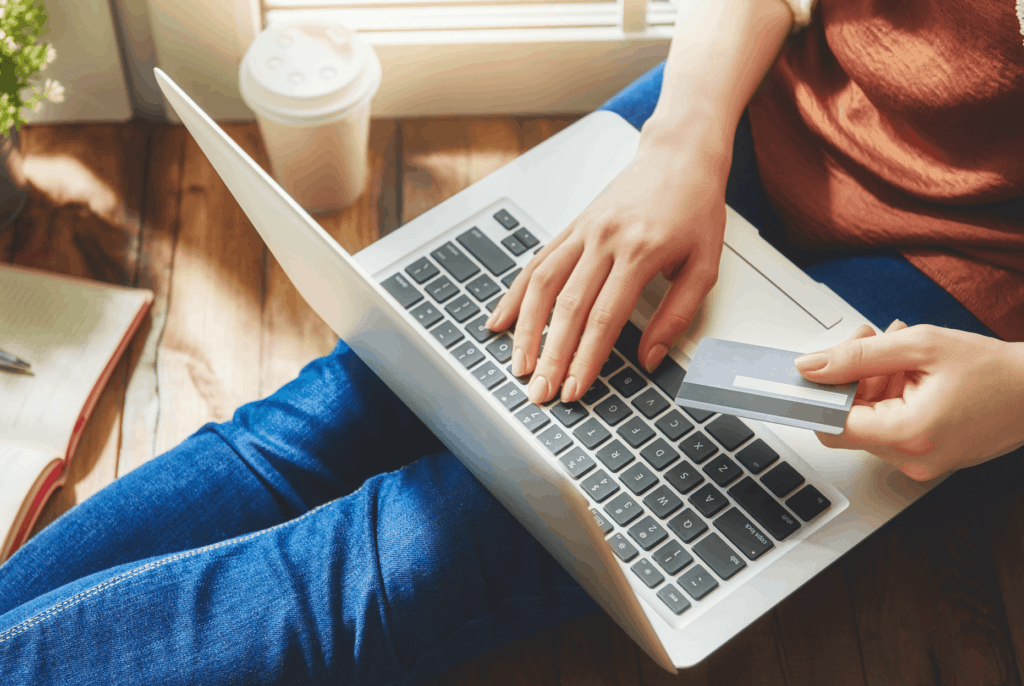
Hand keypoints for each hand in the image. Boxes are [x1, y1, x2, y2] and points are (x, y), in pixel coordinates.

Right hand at [485, 136, 728, 404]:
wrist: (679, 154)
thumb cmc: (695, 207)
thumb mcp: (706, 265)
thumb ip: (678, 315)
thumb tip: (651, 358)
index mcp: (640, 252)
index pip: (605, 318)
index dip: (586, 359)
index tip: (574, 389)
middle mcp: (605, 240)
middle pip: (568, 308)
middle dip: (551, 356)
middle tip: (540, 392)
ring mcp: (583, 231)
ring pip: (543, 285)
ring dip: (526, 330)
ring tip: (519, 365)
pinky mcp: (571, 227)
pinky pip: (537, 263)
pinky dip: (516, 294)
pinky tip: (501, 320)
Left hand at [795, 321, 1023, 480]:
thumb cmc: (994, 370)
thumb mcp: (919, 346)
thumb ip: (857, 356)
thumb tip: (811, 366)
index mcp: (906, 435)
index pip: (832, 424)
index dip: (818, 394)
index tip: (809, 372)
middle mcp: (910, 459)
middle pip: (849, 421)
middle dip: (852, 377)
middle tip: (870, 341)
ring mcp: (919, 464)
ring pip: (869, 421)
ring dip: (873, 382)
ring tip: (900, 351)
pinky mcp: (927, 458)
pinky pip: (891, 427)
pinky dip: (892, 396)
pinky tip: (911, 371)